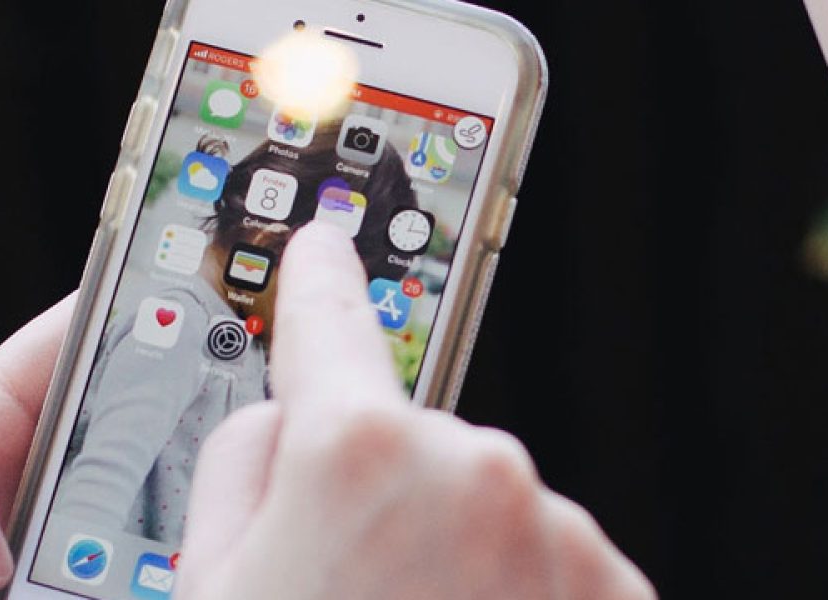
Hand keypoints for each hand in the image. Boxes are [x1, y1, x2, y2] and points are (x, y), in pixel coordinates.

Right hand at [176, 222, 653, 599]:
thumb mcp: (208, 591)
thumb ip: (239, 477)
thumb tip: (283, 424)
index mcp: (360, 454)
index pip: (330, 326)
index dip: (317, 285)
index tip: (326, 250)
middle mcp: (480, 472)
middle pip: (417, 447)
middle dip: (386, 506)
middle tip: (345, 596)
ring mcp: (562, 538)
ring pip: (493, 515)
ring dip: (461, 566)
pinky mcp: (619, 595)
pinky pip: (554, 570)